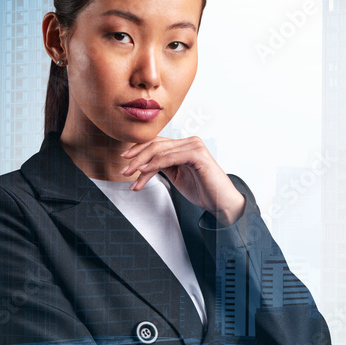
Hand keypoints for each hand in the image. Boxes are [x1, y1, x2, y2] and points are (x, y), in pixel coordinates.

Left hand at [119, 136, 245, 225]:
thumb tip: (142, 164)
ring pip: (160, 151)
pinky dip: (154, 164)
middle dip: (136, 158)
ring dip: (141, 164)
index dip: (139, 149)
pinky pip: (170, 158)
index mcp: (185, 145)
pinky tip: (144, 171)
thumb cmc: (203, 190)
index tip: (124, 159)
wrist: (221, 202)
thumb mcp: (177, 176)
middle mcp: (190, 142)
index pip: (157, 142)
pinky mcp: (197, 154)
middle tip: (124, 170)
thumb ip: (164, 166)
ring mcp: (194, 146)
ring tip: (131, 175)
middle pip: (156, 145)